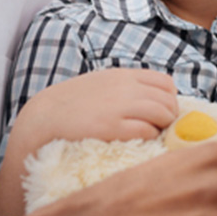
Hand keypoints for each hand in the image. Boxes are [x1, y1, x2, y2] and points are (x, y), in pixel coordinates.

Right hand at [10, 68, 178, 154]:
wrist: (46, 115)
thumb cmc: (74, 103)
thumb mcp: (102, 84)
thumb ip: (126, 87)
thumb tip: (153, 100)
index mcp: (123, 75)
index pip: (165, 82)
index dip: (170, 99)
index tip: (164, 111)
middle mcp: (125, 87)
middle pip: (167, 100)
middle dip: (170, 116)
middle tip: (162, 128)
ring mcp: (119, 106)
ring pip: (162, 113)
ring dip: (163, 127)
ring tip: (154, 134)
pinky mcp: (112, 127)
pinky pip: (146, 130)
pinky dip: (150, 136)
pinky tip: (141, 139)